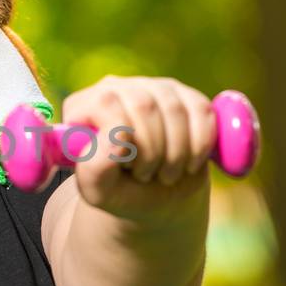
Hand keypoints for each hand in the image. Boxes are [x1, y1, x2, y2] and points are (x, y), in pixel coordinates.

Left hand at [61, 75, 217, 223]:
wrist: (156, 197)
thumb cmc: (121, 192)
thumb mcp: (99, 191)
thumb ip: (94, 169)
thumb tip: (114, 139)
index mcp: (84, 106)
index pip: (106, 103)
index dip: (122, 139)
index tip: (126, 167)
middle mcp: (116, 88)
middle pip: (143, 104)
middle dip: (152, 151)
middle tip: (147, 176)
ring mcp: (153, 87)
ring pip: (175, 108)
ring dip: (176, 153)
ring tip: (166, 174)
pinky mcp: (186, 96)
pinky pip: (202, 111)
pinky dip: (200, 145)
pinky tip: (189, 163)